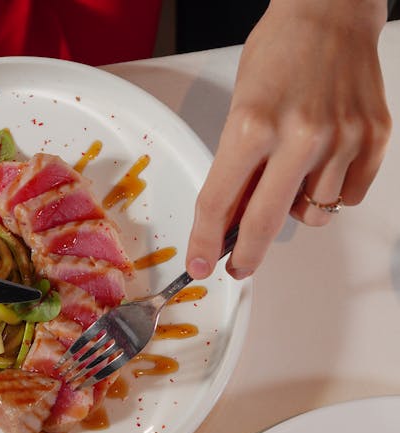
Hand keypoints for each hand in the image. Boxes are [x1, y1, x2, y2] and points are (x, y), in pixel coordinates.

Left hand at [185, 0, 390, 279]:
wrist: (330, 13)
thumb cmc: (278, 53)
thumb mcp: (239, 110)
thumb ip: (237, 167)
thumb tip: (233, 220)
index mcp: (252, 126)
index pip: (219, 204)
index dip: (205, 242)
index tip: (201, 264)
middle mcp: (299, 136)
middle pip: (264, 223)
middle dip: (246, 256)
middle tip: (238, 265)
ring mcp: (340, 139)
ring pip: (312, 215)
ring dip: (294, 208)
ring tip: (291, 174)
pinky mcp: (372, 139)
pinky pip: (347, 198)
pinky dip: (330, 193)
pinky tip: (321, 165)